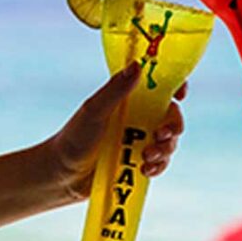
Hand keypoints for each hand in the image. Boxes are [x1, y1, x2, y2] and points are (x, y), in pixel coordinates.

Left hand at [44, 62, 185, 201]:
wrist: (62, 175)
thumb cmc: (74, 137)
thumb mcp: (94, 110)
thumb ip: (116, 90)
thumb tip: (138, 65)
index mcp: (129, 100)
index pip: (159, 87)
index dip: (175, 87)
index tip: (180, 95)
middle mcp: (138, 119)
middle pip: (171, 117)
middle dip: (173, 127)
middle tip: (162, 135)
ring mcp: (139, 141)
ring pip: (168, 142)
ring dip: (165, 149)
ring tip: (147, 156)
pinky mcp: (139, 163)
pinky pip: (160, 163)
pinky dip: (158, 166)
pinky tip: (146, 169)